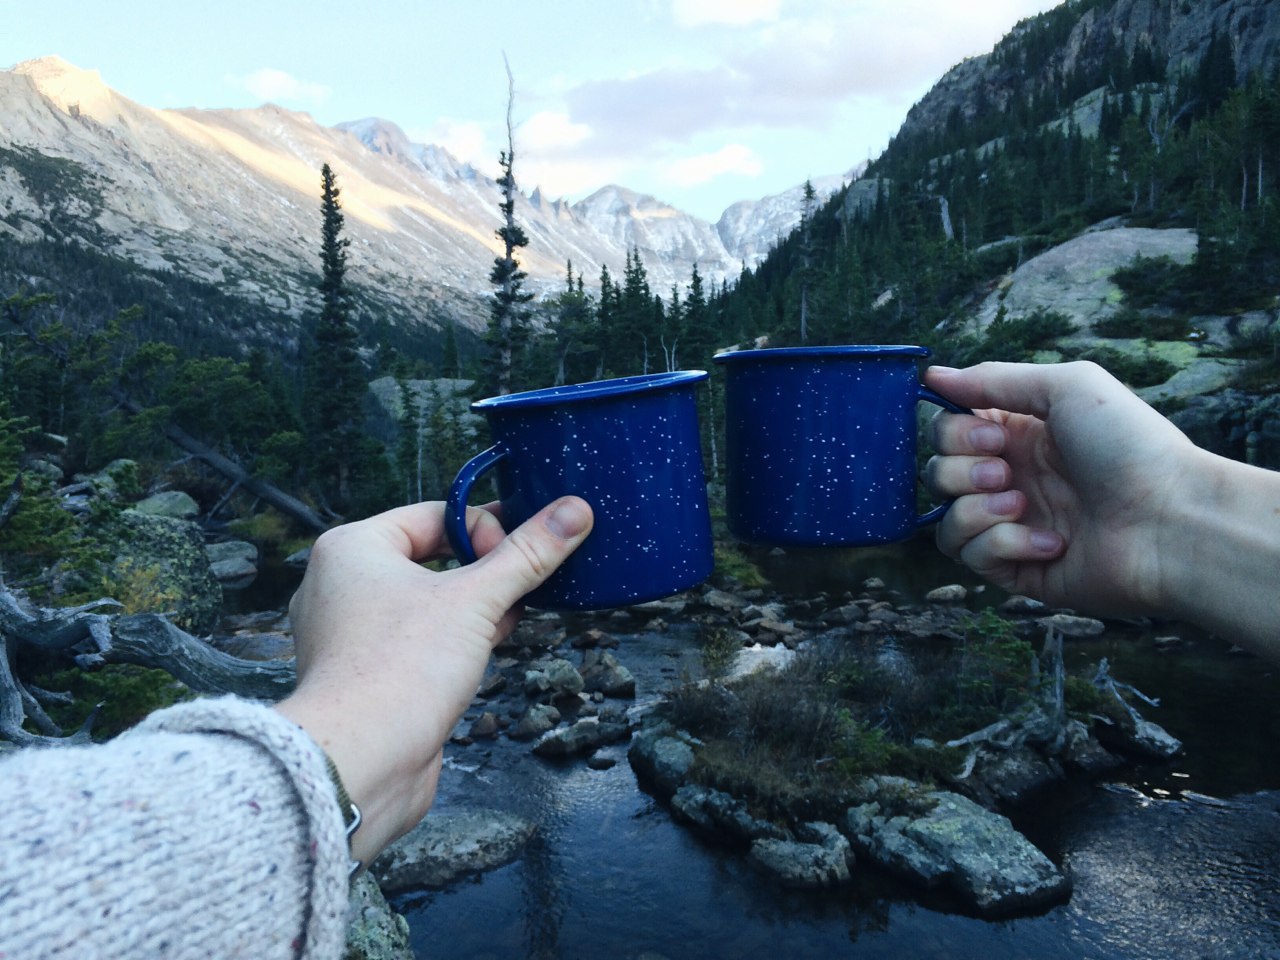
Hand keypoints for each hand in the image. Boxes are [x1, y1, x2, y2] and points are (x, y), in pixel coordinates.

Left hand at [275, 497, 592, 863]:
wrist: (359, 763)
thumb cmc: (398, 672)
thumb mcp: (477, 600)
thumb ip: (527, 554)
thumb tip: (573, 511)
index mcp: (352, 548)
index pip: (434, 515)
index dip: (486, 529)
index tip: (523, 554)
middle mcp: (341, 585)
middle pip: (431, 558)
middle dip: (483, 574)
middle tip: (522, 587)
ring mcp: (349, 634)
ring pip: (425, 603)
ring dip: (472, 611)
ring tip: (507, 623)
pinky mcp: (366, 675)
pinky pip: (416, 642)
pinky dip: (452, 643)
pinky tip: (484, 656)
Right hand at [923, 361, 1197, 617]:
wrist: (1172, 521)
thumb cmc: (1130, 447)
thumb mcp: (1067, 387)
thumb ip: (994, 379)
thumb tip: (932, 374)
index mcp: (1019, 436)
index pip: (948, 430)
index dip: (955, 432)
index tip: (996, 435)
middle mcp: (1011, 479)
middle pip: (938, 473)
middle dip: (961, 470)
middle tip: (1005, 471)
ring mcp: (1013, 526)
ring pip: (945, 520)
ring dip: (974, 509)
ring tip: (1022, 506)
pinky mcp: (1017, 569)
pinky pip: (972, 557)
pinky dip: (1002, 545)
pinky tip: (1051, 543)